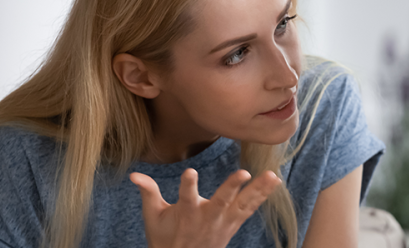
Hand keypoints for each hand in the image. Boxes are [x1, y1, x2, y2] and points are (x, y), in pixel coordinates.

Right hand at [130, 168, 280, 247]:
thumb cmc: (166, 238)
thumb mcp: (153, 217)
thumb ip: (148, 192)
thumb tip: (134, 174)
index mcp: (186, 214)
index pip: (186, 197)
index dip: (188, 185)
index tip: (190, 171)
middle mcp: (208, 218)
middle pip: (222, 201)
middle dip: (232, 187)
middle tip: (244, 173)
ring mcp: (224, 222)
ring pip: (243, 204)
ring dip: (258, 190)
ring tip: (272, 175)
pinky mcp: (234, 224)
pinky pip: (250, 209)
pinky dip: (262, 196)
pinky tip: (274, 182)